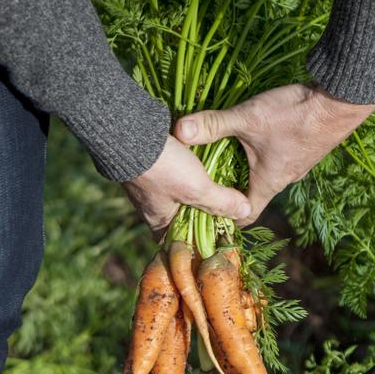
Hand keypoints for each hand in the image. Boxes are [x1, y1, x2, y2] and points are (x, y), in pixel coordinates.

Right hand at [123, 134, 250, 233]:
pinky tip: (198, 163)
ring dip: (193, 190)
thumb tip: (246, 212)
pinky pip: (169, 172)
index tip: (220, 235)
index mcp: (158, 221)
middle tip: (225, 208)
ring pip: (175, 193)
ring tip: (217, 185)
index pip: (178, 242)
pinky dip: (184, 171)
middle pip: (180, 217)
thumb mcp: (196, 188)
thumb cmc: (163, 168)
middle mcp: (150, 206)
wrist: (128, 131)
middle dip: (200, 213)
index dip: (198, 242)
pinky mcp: (148, 163)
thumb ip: (221, 202)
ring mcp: (147, 184)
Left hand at [174, 84, 374, 223]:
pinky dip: (261, 157)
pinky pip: (278, 160)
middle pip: (252, 196)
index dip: (224, 218)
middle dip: (230, 192)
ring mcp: (296, 165)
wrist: (341, 100)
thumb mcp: (248, 118)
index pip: (244, 216)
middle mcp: (283, 180)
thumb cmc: (295, 115)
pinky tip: (252, 139)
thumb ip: (213, 124)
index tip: (204, 211)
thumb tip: (178, 131)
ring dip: (246, 172)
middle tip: (205, 182)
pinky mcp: (303, 149)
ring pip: (265, 176)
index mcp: (268, 183)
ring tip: (223, 159)